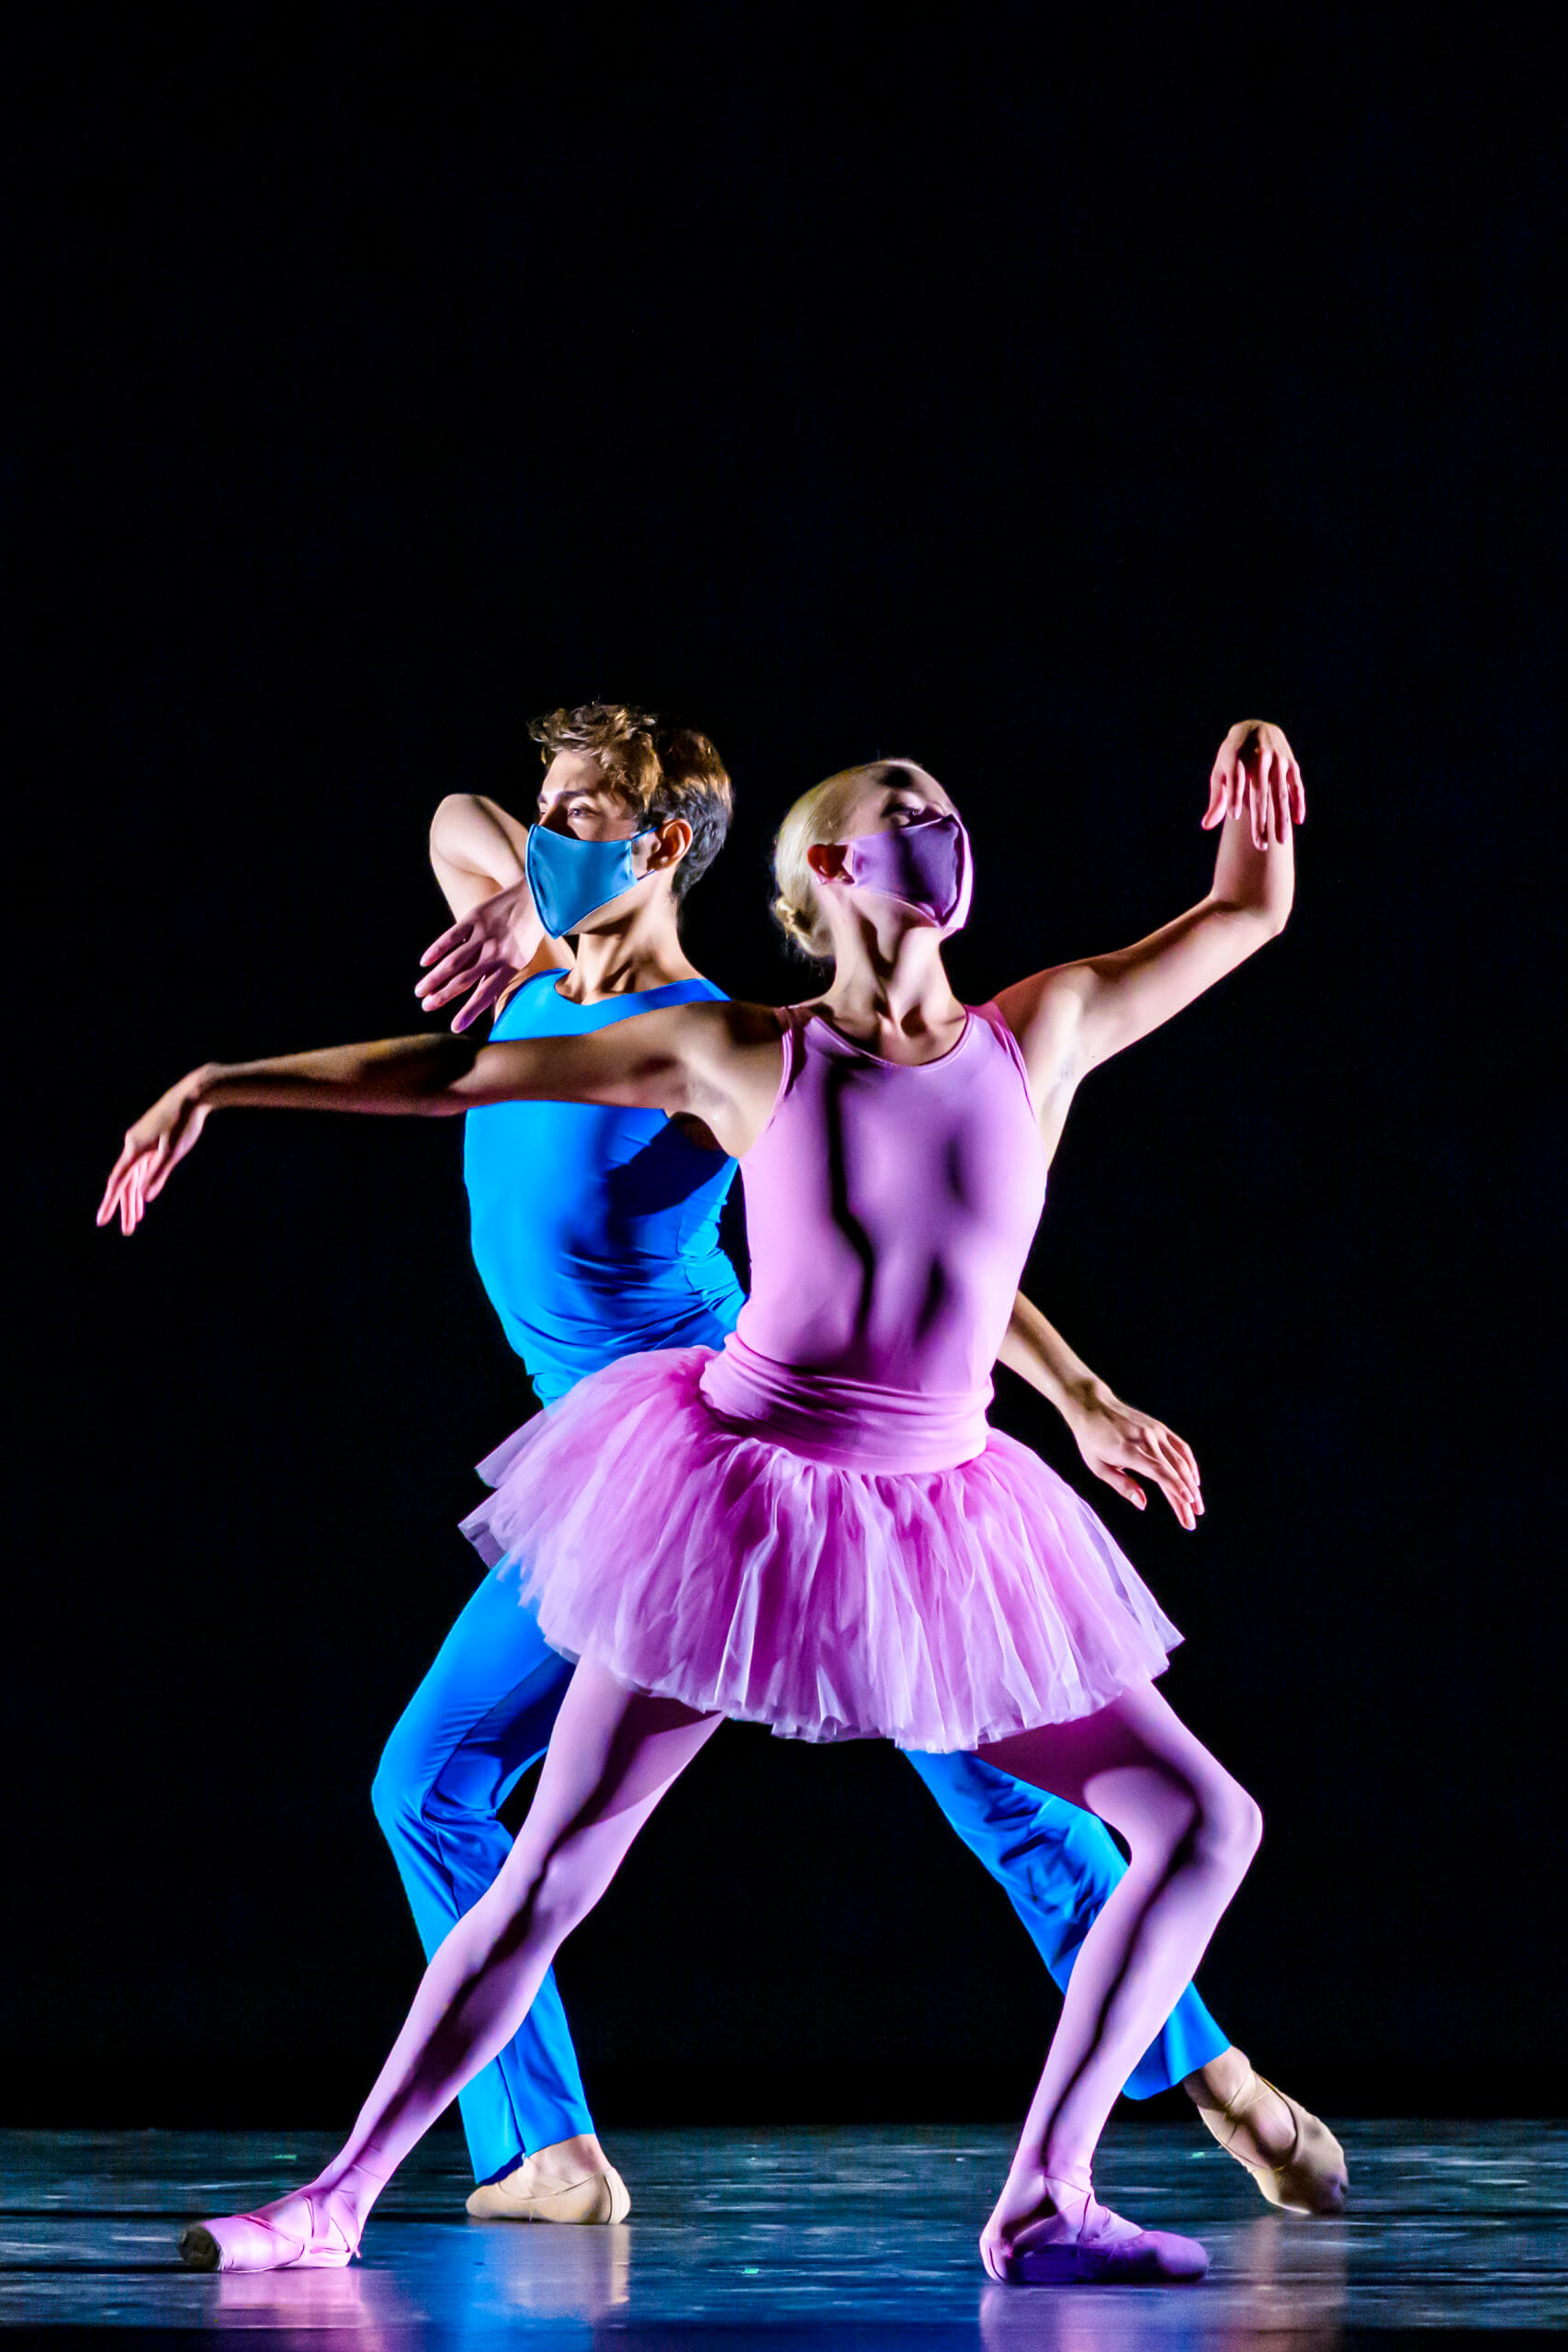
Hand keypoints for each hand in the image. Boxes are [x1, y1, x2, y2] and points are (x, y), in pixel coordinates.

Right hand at [96, 1069, 214, 1234]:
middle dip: (125, 1207)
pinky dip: (143, 1182)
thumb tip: (145, 1197)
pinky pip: (142, 1167)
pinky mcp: (151, 1140)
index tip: (102, 1221)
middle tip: (127, 1230)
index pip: (118, 1181)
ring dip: (135, 1197)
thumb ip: (158, 1175)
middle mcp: (133, 1145)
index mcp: (134, 1148)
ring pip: (134, 1175)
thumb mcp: (173, 1152)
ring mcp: (141, 1142)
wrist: (193, 1096)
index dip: (110, 1203)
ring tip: (136, 1220)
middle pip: (126, 1182)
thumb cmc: (184, 1123)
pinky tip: (144, 1196)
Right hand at [416, 878, 534, 1032]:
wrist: (535, 898)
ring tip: (420, 992)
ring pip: (454, 961)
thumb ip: (498, 975)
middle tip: (426, 1007)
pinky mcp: (474, 918)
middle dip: (443, 996)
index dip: (469, 1011)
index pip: (486, 994)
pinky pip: (452, 937)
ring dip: (435, 978)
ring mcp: (483, 935)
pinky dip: (437, 949)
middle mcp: (495, 953)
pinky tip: (425, 963)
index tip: (454, 1027)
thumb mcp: (519, 958)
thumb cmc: (526, 934)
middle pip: (464, 980)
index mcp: (509, 966)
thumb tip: (481, 999)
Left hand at [1061, 1383, 1203, 1529]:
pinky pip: (1181, 1447)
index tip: (1188, 1503)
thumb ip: (1122, 1485)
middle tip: (1193, 1520)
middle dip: (1186, 1497)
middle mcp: (1145, 1439)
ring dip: (1192, 1484)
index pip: (1159, 1471)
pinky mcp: (1159, 1427)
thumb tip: (1143, 1504)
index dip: (1175, 1487)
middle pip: (1174, 1470)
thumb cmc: (1091, 1440)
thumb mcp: (1098, 1466)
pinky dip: (1190, 1464)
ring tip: (1197, 1506)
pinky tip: (1194, 1480)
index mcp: (1128, 1450)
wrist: (1093, 1406)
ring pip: (1181, 1460)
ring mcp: (1155, 1431)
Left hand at [1203, 720, 1305, 852]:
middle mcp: (1259, 756)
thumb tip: (1207, 826)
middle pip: (1259, 792)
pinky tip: (1298, 821)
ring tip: (1280, 841)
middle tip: (1260, 846)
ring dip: (1281, 818)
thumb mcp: (1220, 772)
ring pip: (1280, 793)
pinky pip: (1296, 786)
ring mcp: (1278, 759)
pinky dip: (1298, 802)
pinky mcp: (1291, 763)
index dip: (1235, 796)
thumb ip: (1217, 799)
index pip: (1235, 778)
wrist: (1254, 728)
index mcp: (1236, 756)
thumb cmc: (1231, 757)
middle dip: (1260, 821)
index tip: (1234, 817)